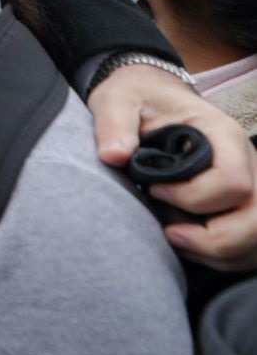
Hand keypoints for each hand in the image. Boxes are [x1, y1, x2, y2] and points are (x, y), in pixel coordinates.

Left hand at [91, 64, 256, 269]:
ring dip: (218, 253)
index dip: (193, 197)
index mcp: (222, 135)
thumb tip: (113, 156)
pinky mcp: (244, 205)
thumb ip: (114, 125)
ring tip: (176, 239)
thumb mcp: (118, 100)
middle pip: (256, 219)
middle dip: (214, 240)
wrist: (151, 97)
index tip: (155, 191)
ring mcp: (252, 186)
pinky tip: (190, 245)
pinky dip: (224, 257)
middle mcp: (248, 162)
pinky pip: (251, 246)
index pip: (232, 181)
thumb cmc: (137, 99)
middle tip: (170, 234)